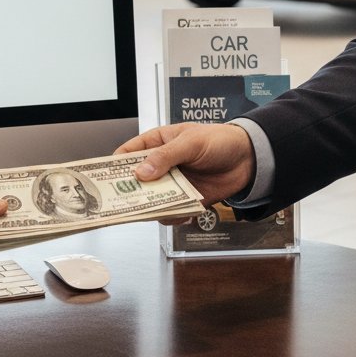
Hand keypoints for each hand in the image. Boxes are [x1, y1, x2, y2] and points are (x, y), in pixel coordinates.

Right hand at [115, 122, 254, 203]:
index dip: (114, 167)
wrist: (250, 158)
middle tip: (125, 203)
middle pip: (135, 182)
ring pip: (151, 200)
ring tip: (159, 210)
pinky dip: (173, 216)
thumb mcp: (190, 142)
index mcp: (156, 144)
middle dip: (130, 193)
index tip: (105, 180)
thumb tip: (142, 172)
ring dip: (153, 207)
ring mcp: (172, 184)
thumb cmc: (219, 140)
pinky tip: (183, 213)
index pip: (127, 155)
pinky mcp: (185, 199)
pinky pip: (171, 212)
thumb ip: (165, 156)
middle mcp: (160, 165)